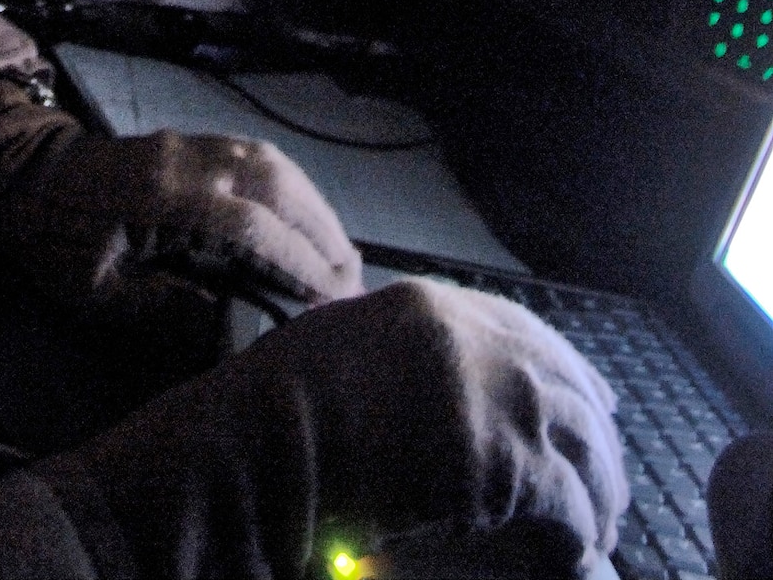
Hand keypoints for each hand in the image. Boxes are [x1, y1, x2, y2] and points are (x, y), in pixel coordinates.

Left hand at [0, 124, 363, 327]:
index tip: (331, 299)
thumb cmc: (51, 240)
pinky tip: (302, 217)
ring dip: (311, 204)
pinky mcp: (187, 141)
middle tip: (353, 279)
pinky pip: (252, 154)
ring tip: (338, 251)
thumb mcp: (96, 293)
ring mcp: (187, 143)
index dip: (296, 262)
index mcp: (161, 197)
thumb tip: (231, 326)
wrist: (18, 174)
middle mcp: (185, 159)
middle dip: (320, 230)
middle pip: (275, 184)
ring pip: (269, 162)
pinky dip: (288, 186)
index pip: (249, 226)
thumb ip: (164, 309)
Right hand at [58, 277, 628, 579]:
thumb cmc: (273, 413)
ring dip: (598, 493)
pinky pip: (569, 503)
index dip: (570, 370)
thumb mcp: (336, 352)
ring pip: (583, 445)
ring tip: (597, 532)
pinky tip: (575, 556)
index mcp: (427, 308)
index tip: (594, 403)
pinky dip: (580, 533)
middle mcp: (472, 340)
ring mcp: (492, 397)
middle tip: (607, 483)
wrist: (257, 452)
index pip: (528, 330)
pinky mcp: (504, 464)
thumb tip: (434, 392)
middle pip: (567, 384)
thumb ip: (393, 358)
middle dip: (596, 438)